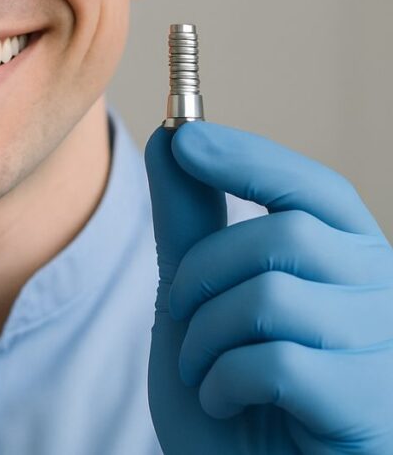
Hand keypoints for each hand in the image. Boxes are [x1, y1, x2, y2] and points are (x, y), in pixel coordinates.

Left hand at [144, 121, 392, 453]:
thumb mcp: (197, 302)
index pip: (315, 190)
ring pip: (272, 298)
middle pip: (284, 236)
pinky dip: (224, 384)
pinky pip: (277, 364)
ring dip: (205, 340)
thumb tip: (174, 136)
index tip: (185, 137)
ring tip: (207, 375)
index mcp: (349, 265)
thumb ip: (191, 224)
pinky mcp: (372, 408)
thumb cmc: (233, 401)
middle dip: (202, 274)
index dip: (250, 158)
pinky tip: (229, 404)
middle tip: (182, 319)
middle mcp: (384, 298)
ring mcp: (386, 355)